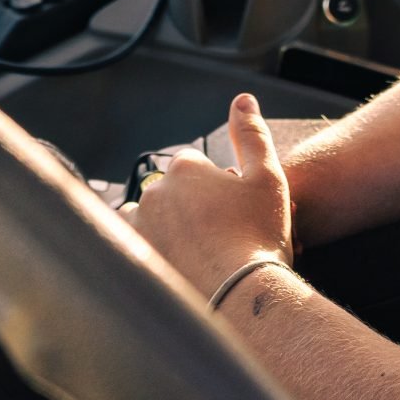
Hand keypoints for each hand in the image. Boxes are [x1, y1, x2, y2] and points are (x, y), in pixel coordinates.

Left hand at [122, 93, 293, 295]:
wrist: (242, 299)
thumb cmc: (260, 237)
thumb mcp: (268, 178)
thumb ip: (252, 136)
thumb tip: (242, 100)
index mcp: (184, 170)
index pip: (193, 166)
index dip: (214, 186)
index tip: (230, 210)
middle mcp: (153, 194)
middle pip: (169, 193)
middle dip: (187, 208)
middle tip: (218, 237)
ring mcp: (138, 230)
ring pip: (146, 220)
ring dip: (162, 230)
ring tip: (193, 255)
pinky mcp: (132, 263)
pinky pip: (133, 251)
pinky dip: (148, 256)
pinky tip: (174, 270)